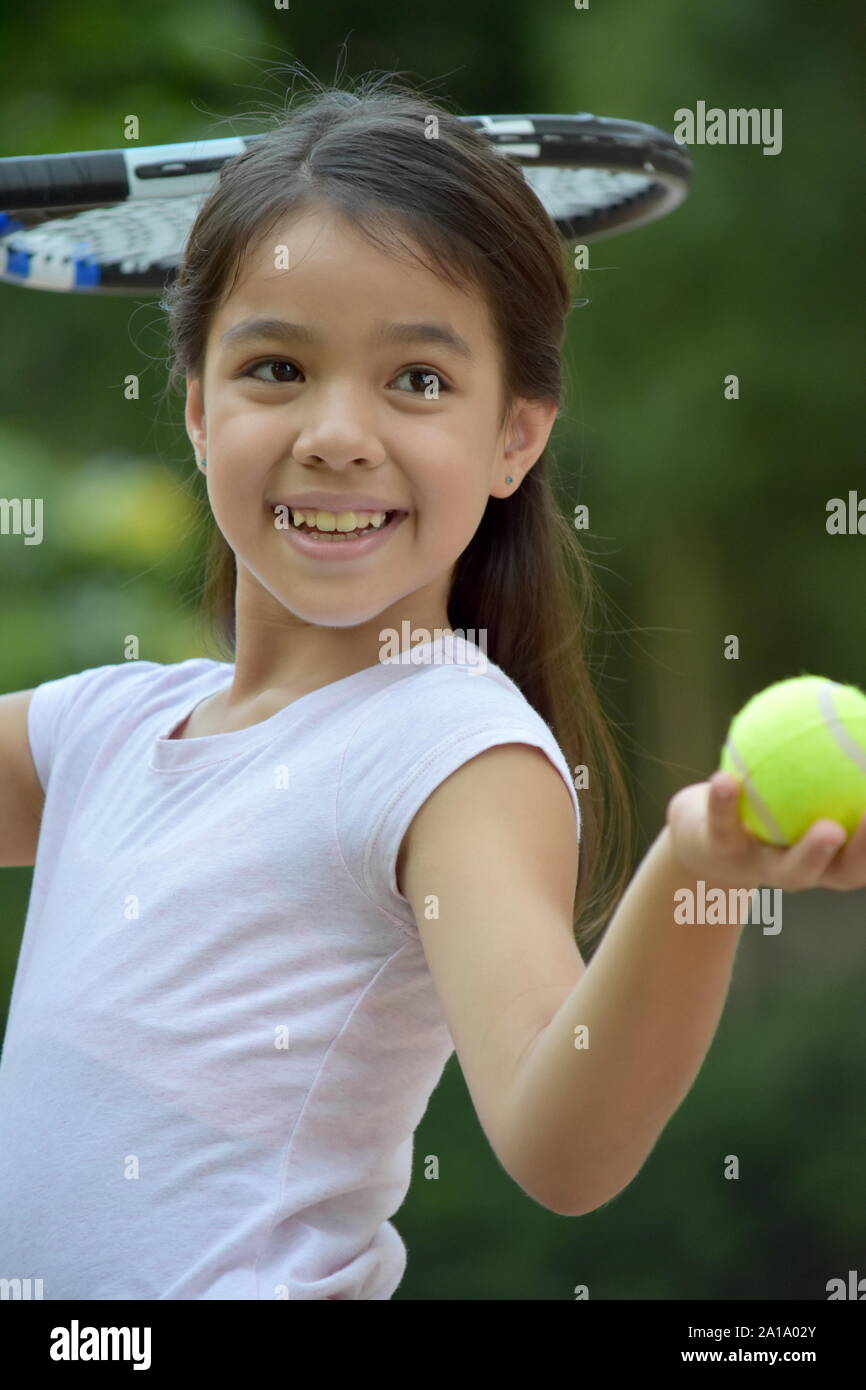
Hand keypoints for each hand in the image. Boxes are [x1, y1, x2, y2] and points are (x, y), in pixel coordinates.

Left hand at [665, 771, 865, 891]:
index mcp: (829, 857)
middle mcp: (802, 870)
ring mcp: (762, 868)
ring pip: (790, 869)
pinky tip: (727, 778)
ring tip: (829, 828)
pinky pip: (725, 827)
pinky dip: (725, 803)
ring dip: (812, 852)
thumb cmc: (766, 805)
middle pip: (843, 872)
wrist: (701, 840)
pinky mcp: (721, 853)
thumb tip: (858, 709)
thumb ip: (826, 758)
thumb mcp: (799, 782)